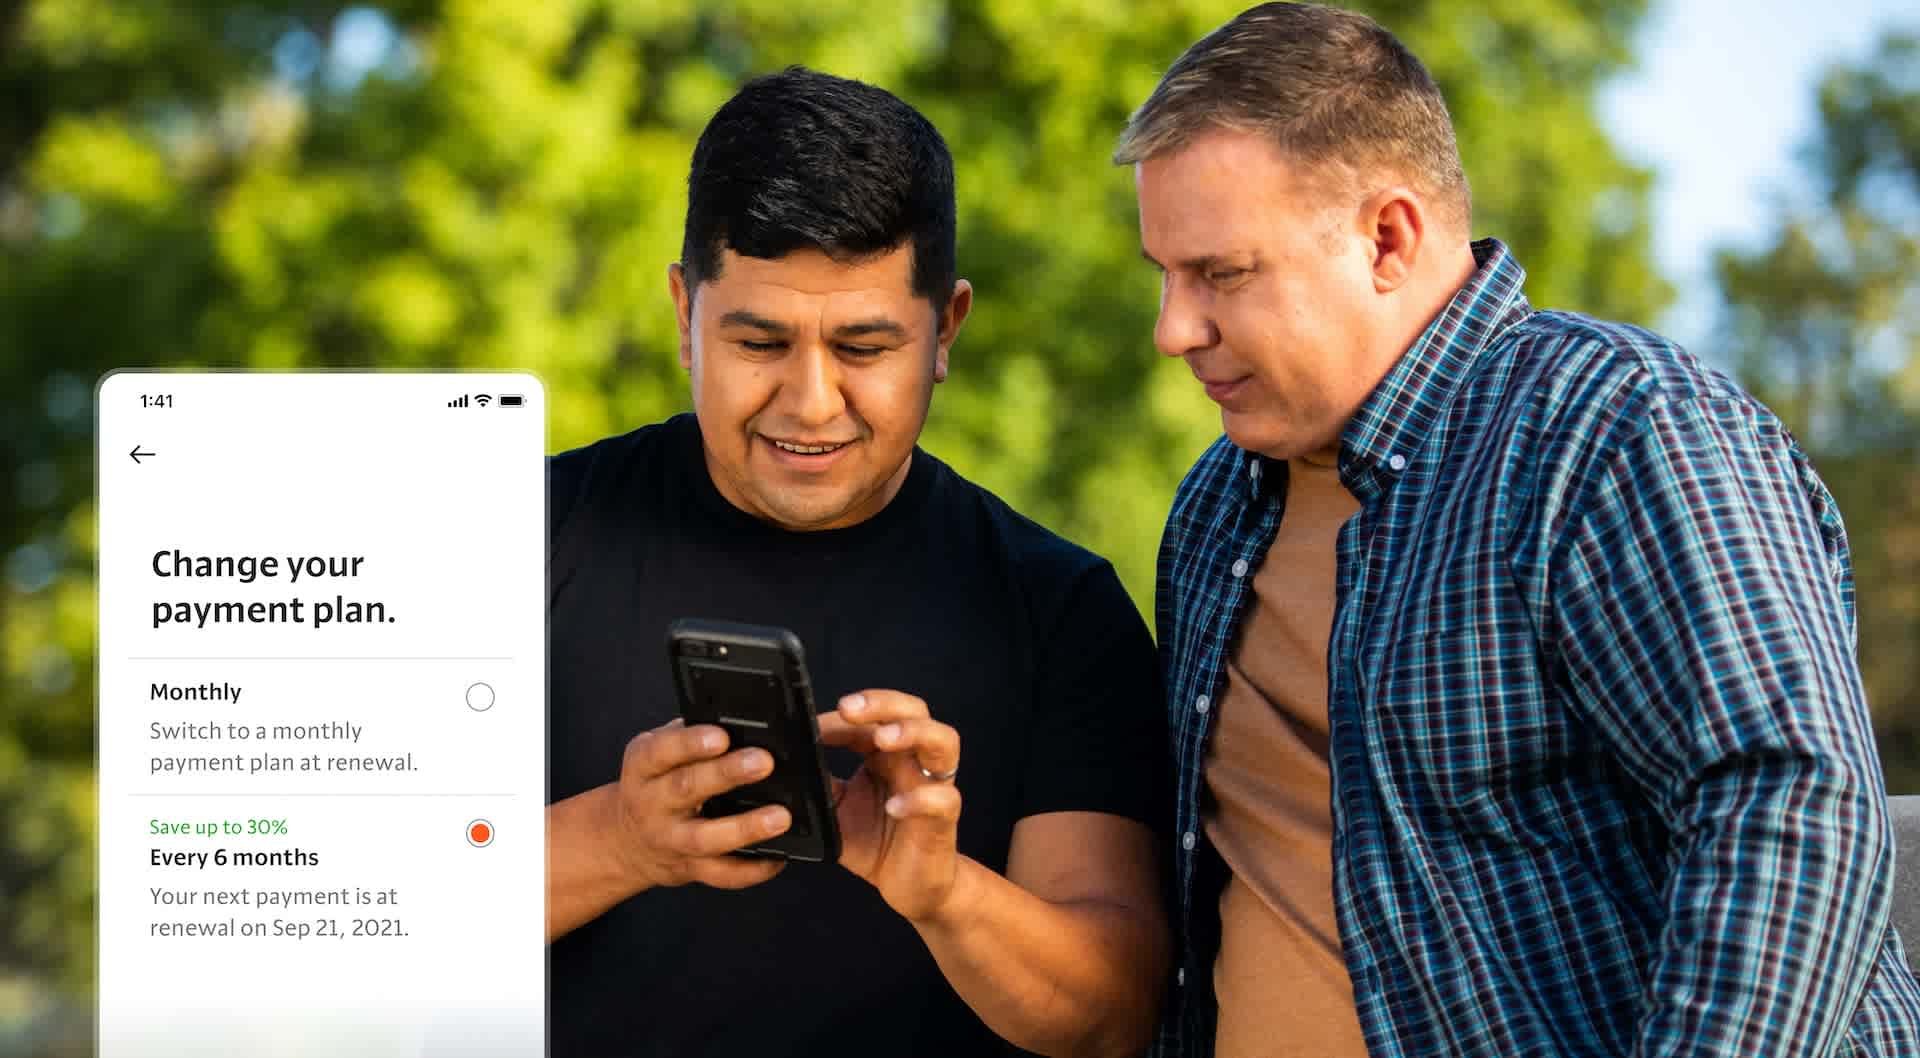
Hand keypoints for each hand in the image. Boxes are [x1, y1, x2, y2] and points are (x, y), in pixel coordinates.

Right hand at [606, 718, 793, 892]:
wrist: (627, 838)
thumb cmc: (657, 782)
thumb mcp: (659, 752)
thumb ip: (693, 735)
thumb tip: (750, 722)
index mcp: (644, 766)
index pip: (662, 750)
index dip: (691, 743)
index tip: (722, 736)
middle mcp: (652, 803)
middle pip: (687, 788)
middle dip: (726, 774)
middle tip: (764, 762)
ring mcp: (670, 839)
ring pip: (705, 838)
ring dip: (744, 828)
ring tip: (780, 817)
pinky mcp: (689, 868)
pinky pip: (722, 874)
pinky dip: (752, 869)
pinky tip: (778, 857)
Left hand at [818, 690, 964, 922]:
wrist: (910, 886)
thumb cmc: (875, 842)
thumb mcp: (835, 809)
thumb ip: (817, 783)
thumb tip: (780, 764)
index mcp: (886, 755)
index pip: (870, 720)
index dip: (843, 718)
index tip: (810, 726)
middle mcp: (913, 761)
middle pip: (914, 710)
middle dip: (883, 703)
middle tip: (849, 708)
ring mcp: (932, 786)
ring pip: (943, 740)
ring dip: (913, 732)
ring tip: (882, 739)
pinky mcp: (943, 820)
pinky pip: (942, 800)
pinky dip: (920, 799)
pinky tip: (894, 807)